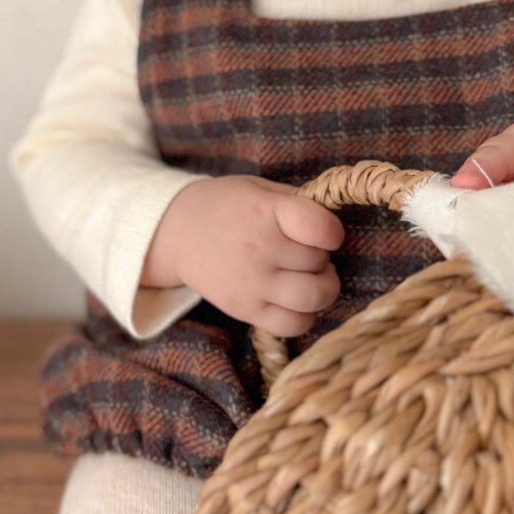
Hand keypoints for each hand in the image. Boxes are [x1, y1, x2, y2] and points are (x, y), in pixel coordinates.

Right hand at [141, 174, 343, 335]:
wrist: (178, 232)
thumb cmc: (228, 207)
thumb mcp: (259, 189)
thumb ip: (298, 203)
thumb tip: (336, 225)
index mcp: (265, 212)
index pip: (322, 229)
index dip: (332, 232)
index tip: (323, 233)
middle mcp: (259, 248)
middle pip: (319, 262)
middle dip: (320, 258)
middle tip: (305, 253)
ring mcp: (251, 283)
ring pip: (314, 297)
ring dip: (322, 288)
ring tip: (308, 277)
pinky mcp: (245, 310)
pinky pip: (294, 325)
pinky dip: (304, 315)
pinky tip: (295, 300)